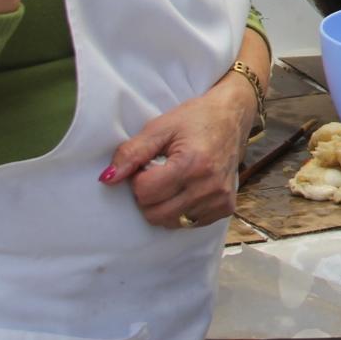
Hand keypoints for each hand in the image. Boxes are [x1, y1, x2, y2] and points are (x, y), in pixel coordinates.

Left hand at [100, 76, 256, 228]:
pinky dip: (181, 210)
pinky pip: (189, 223)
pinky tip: (187, 189)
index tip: (149, 163)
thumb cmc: (196, 118)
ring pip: (170, 222)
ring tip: (173, 180)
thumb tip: (107, 179)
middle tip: (158, 173)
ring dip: (163, 204)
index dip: (139, 178)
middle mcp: (209, 186)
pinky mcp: (226, 207)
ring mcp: (220, 200)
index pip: (145, 192)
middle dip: (148, 195)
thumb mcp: (160, 127)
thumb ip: (132, 153)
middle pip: (155, 213)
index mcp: (193, 164)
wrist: (233, 116)